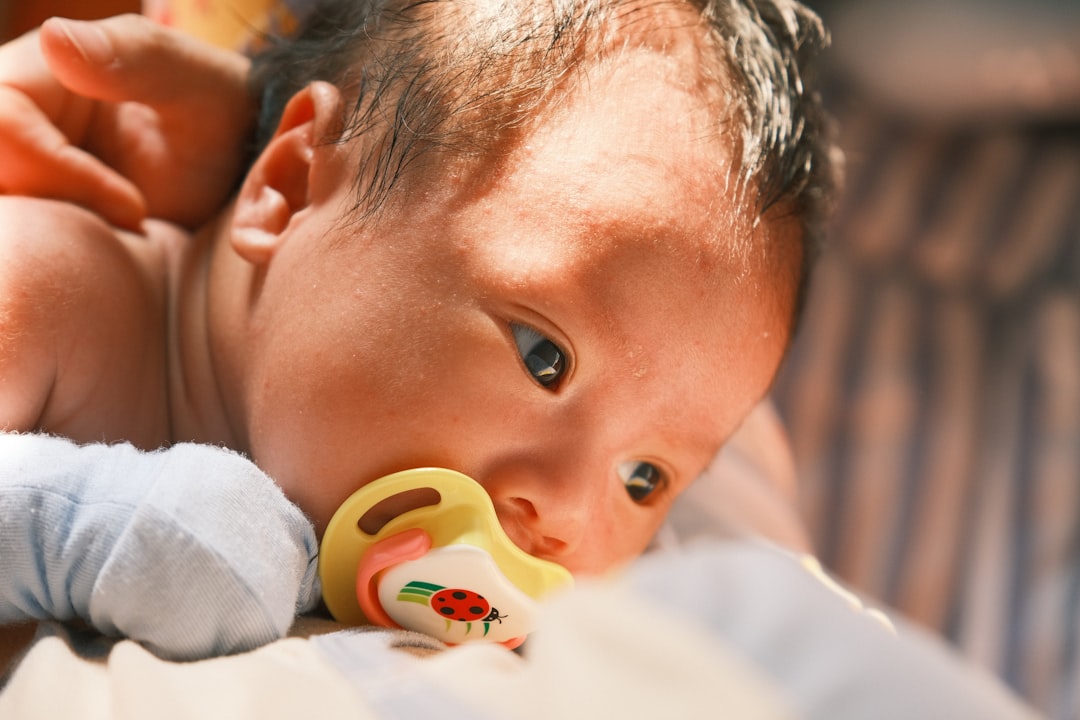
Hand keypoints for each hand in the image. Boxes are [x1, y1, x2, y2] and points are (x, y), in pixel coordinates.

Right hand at [0, 15, 252, 228]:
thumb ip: (134, 56)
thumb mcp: (192, 79)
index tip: (136, 208)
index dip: (61, 174)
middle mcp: (12, 120)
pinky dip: (62, 260)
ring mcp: (20, 169)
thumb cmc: (218, 113)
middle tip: (132, 225)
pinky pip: (23, 244)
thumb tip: (54, 37)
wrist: (233, 168)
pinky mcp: (36, 209)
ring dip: (55, 241)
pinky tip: (119, 249)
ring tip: (130, 235)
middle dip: (56, 210)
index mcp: (32, 72)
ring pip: (5, 216)